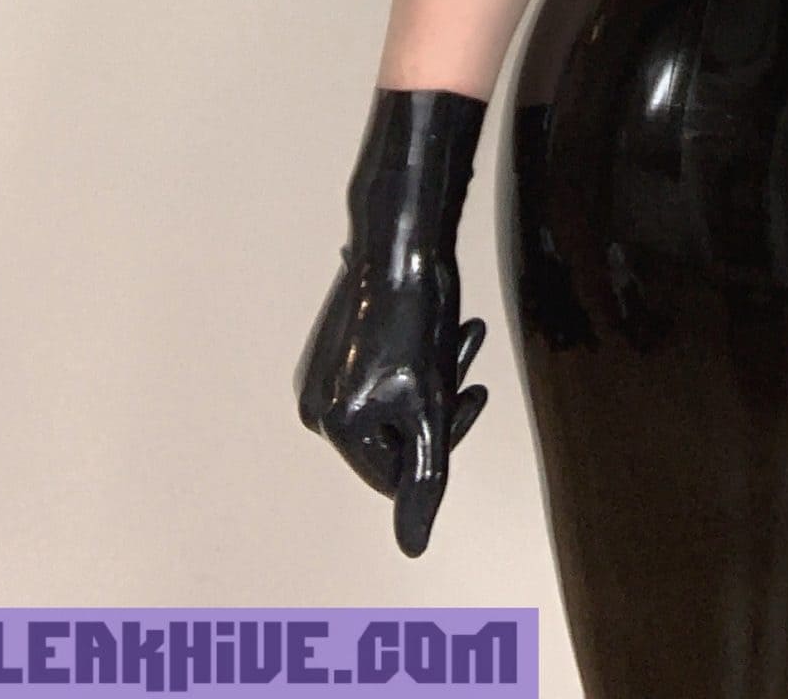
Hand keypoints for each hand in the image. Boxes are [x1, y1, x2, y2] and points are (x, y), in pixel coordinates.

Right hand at [294, 88, 488, 557]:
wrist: (400, 240)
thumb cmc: (417, 318)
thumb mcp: (432, 405)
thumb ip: (425, 478)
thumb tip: (413, 548)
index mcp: (336, 428)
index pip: (398, 476)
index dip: (442, 443)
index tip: (470, 395)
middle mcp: (317, 410)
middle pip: (396, 437)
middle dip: (440, 405)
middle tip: (464, 356)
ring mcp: (323, 381)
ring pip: (394, 404)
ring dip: (434, 380)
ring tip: (461, 336)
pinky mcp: (335, 357)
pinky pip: (381, 380)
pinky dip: (415, 365)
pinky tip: (441, 331)